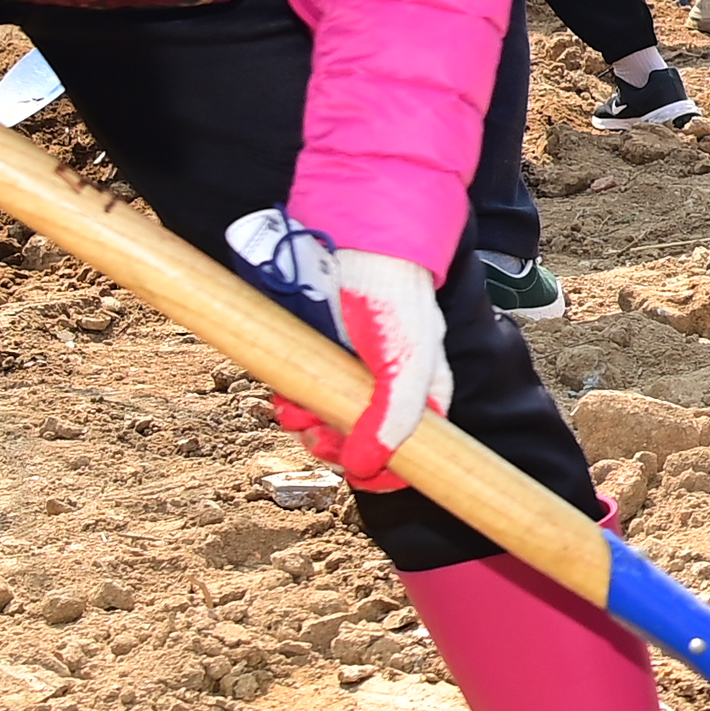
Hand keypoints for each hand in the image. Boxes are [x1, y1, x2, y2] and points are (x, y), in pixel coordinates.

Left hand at [226, 208, 451, 487]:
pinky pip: (303, 394)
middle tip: (316, 438)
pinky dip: (292, 402)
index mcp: (424, 391)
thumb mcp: (407, 361)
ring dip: (308, 426)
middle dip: (337, 447)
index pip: (411, 449)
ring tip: (295, 414)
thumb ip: (394, 416)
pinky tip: (285, 396)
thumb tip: (369, 467)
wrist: (354, 238)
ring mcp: (351, 372)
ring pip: (329, 421)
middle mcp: (388, 386)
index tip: (360, 472)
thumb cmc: (394, 293)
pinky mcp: (319, 356)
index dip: (386, 469)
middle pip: (364, 441)